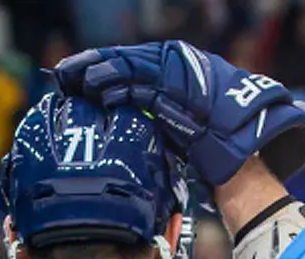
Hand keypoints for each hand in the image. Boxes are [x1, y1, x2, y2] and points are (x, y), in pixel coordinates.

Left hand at [53, 40, 304, 185]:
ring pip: (133, 68)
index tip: (70, 72)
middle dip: (91, 64)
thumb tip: (109, 107)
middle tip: (62, 73)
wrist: (242, 152)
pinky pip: (146, 87)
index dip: (98, 64)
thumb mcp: (169, 119)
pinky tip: (101, 94)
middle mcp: (176, 66)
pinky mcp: (182, 93)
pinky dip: (123, 89)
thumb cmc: (207, 142)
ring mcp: (179, 77)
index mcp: (173, 66)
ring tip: (74, 80)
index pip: (128, 60)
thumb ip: (146, 106)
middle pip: (125, 59)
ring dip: (102, 73)